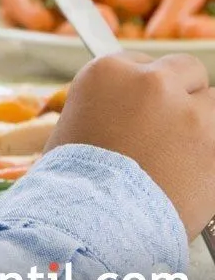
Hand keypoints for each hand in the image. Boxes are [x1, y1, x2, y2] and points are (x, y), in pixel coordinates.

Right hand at [46, 52, 214, 238]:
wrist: (97, 217)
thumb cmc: (77, 178)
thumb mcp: (78, 121)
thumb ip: (110, 102)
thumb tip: (128, 109)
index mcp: (108, 71)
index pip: (142, 62)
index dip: (144, 90)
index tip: (144, 109)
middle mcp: (149, 81)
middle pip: (185, 68)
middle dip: (181, 92)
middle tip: (169, 125)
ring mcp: (186, 110)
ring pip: (213, 101)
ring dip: (202, 121)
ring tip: (182, 153)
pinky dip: (211, 151)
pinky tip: (192, 171)